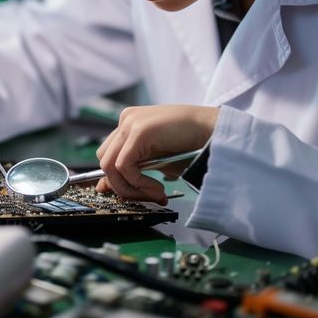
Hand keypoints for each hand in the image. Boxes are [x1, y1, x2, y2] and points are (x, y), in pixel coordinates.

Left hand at [95, 104, 219, 203]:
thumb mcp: (158, 159)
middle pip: (104, 160)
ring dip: (131, 187)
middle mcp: (126, 120)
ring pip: (110, 165)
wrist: (213, 130)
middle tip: (147, 197)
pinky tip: (159, 187)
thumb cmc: (191, 144)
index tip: (127, 195)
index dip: (113, 178)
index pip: (108, 154)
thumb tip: (108, 187)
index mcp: (129, 123)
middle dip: (122, 186)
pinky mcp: (138, 131)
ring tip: (156, 194)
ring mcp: (130, 123)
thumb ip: (135, 169)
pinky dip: (138, 183)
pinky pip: (124, 166)